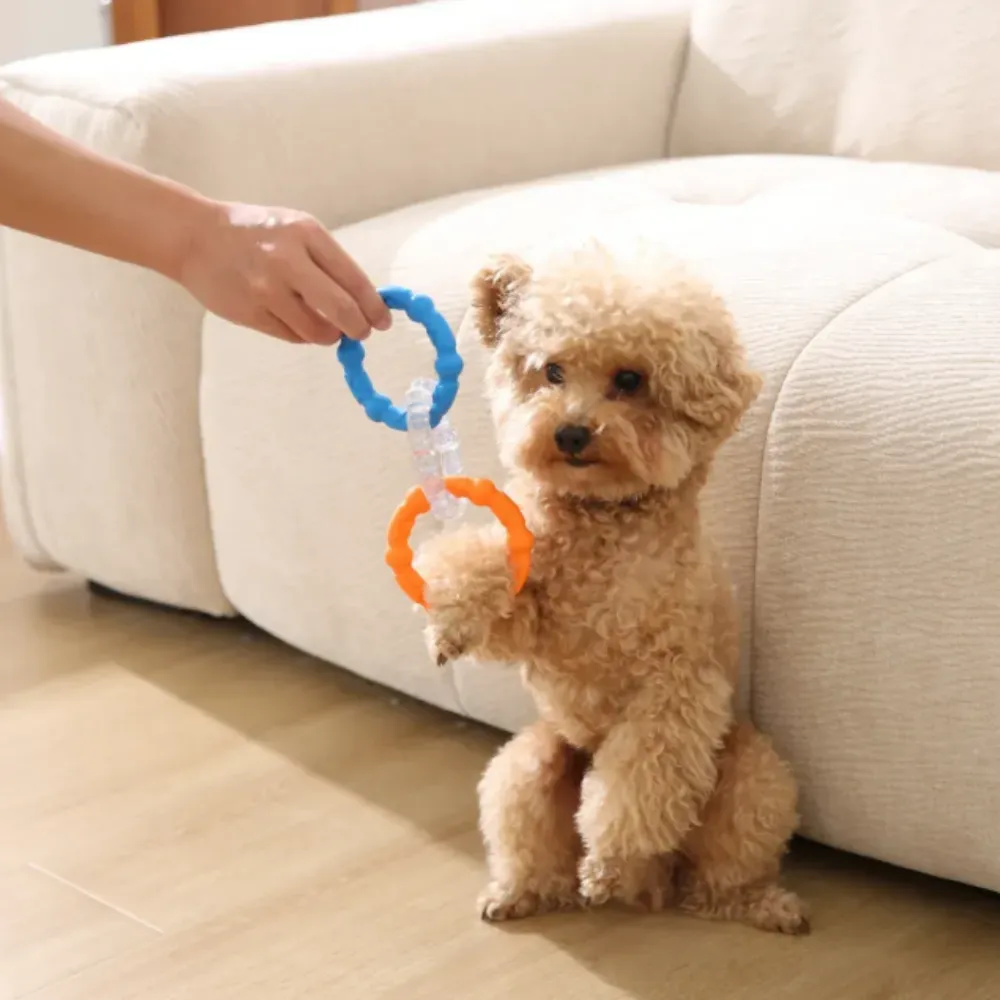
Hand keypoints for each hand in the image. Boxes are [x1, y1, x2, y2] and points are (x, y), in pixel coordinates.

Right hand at [177, 202, 391, 344]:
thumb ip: (329, 262)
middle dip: (359, 328)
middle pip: (341, 310)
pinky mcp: (250, 313)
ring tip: (326, 327)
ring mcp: (266, 289)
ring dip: (329, 336)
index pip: (354, 280)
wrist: (195, 237)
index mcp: (306, 233)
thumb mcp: (296, 229)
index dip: (374, 306)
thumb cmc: (255, 233)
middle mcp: (287, 260)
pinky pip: (292, 336)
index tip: (383, 321)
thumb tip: (365, 302)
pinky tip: (296, 321)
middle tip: (361, 332)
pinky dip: (302, 335)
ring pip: (317, 331)